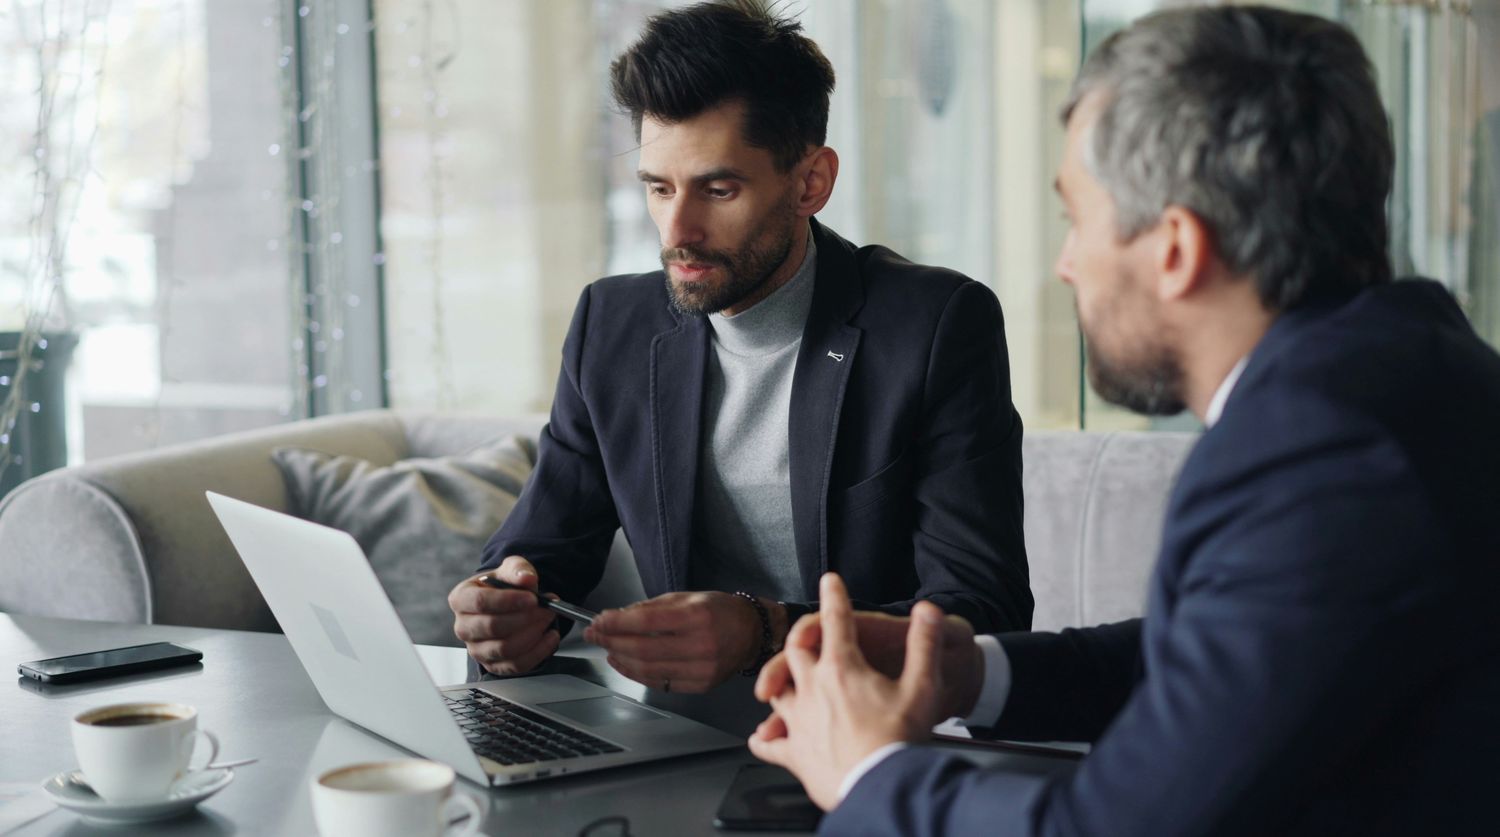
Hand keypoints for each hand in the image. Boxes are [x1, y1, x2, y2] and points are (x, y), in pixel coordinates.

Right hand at [447, 556, 559, 674]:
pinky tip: (550, 636)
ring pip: (505, 649)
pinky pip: (517, 665)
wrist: (507, 606)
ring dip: (533, 634)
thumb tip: (526, 578)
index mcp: (461, 599)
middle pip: (493, 627)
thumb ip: (518, 569)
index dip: (508, 601)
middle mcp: (464, 627)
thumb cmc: (503, 587)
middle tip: (546, 609)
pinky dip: (539, 651)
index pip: (480, 602)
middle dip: (525, 618)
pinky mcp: (493, 665)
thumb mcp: (510, 570)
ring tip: (548, 619)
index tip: (532, 599)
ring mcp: (477, 649)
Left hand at [582, 591, 778, 693]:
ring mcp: (702, 669)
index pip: (645, 622)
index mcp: (697, 616)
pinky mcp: (701, 685)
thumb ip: (651, 608)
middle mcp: (701, 645)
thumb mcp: (686, 597)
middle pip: (642, 649)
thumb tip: (616, 617)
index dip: (616, 623)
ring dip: (621, 660)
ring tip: (608, 648)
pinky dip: (637, 674)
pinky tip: (625, 663)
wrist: (753, 632)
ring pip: (648, 670)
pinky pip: (661, 683)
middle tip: (596, 635)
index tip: (598, 621)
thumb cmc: (719, 611)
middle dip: (612, 642)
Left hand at [747, 574, 955, 809]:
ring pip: (778, 692)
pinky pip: (772, 745)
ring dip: (780, 683)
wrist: (884, 787)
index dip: (835, 596)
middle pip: (795, 651)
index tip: (830, 581)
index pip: (836, 620)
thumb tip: (928, 610)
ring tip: (781, 682)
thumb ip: (925, 643)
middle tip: (809, 634)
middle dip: (802, 638)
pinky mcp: (796, 753)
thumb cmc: (901, 740)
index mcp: (843, 668)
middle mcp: (813, 689)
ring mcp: (800, 721)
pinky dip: (767, 740)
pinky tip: (762, 739)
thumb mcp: (923, 686)